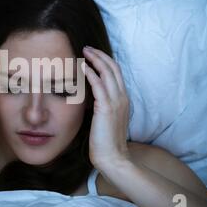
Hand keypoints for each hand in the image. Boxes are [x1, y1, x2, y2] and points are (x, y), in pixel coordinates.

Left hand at [81, 46, 130, 168]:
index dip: (105, 61)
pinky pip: (99, 84)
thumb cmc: (107, 142)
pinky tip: (83, 66)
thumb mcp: (106, 120)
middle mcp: (122, 97)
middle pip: (114, 68)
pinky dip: (91, 73)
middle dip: (100, 55)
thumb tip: (91, 99)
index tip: (93, 55)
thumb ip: (102, 107)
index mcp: (123, 100)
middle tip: (87, 48)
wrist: (113, 158)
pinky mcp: (106, 108)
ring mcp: (116, 102)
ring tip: (84, 51)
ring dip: (95, 59)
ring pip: (107, 72)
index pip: (116, 73)